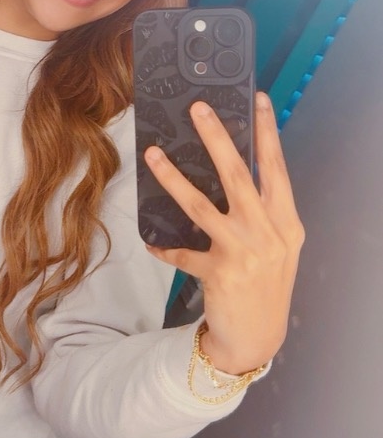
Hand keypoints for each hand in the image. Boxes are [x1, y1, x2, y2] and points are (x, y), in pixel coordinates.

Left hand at [144, 92, 304, 374]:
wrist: (256, 337)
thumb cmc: (266, 284)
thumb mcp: (278, 246)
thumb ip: (263, 212)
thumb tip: (232, 171)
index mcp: (285, 222)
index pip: (275, 168)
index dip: (267, 133)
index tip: (259, 100)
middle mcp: (267, 233)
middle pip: (238, 176)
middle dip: (217, 138)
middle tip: (198, 109)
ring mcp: (243, 253)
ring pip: (201, 205)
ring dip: (173, 177)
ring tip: (153, 154)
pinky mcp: (218, 273)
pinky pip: (182, 252)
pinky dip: (165, 246)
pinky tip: (151, 242)